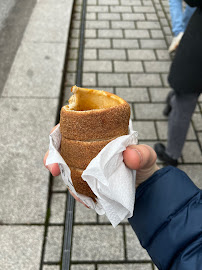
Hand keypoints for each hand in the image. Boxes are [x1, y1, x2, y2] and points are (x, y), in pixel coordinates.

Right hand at [44, 126, 158, 205]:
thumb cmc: (143, 164)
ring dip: (65, 179)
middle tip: (54, 168)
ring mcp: (85, 165)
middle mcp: (88, 149)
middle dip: (52, 157)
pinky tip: (86, 200)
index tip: (55, 135)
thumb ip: (143, 154)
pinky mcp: (87, 182)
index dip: (60, 130)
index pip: (74, 126)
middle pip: (62, 148)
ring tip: (75, 190)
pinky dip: (77, 193)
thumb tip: (129, 154)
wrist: (145, 187)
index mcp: (98, 134)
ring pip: (66, 169)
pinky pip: (76, 186)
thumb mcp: (147, 156)